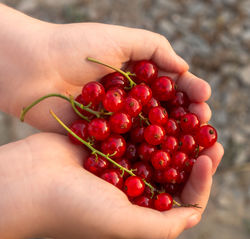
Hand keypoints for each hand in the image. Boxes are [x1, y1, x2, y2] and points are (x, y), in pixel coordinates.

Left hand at [0, 5, 209, 133]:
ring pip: (147, 129)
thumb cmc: (75, 47)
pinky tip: (159, 155)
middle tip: (202, 122)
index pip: (169, 85)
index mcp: (135, 76)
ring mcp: (116, 119)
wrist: (33, 68)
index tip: (203, 97)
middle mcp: (129, 99)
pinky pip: (125, 144)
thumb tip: (183, 68)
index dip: (188, 91)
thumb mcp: (120, 38)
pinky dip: (142, 150)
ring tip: (189, 141)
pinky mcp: (101, 136)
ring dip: (168, 135)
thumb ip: (154, 48)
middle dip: (184, 115)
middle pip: (162, 109)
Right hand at [0, 133, 222, 238]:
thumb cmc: (73, 209)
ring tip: (191, 118)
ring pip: (154, 148)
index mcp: (138, 212)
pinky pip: (133, 132)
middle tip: (210, 136)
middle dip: (192, 154)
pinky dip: (148, 123)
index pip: (181, 199)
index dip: (200, 181)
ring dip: (174, 135)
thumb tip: (193, 217)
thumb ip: (161, 227)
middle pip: (171, 171)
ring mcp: (117, 164)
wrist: (28, 182)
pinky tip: (161, 110)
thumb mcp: (122, 227)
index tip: (208, 157)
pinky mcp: (105, 145)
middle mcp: (131, 189)